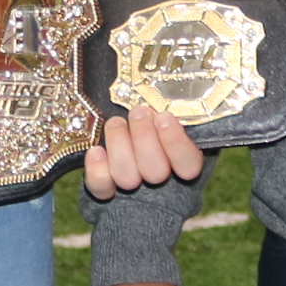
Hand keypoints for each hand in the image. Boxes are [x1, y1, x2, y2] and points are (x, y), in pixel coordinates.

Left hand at [82, 108, 203, 200]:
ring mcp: (132, 187)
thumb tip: (175, 96)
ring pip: (127, 176)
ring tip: (117, 123)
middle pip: (156, 171)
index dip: (177, 144)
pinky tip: (96, 151)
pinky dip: (97, 170)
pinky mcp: (105, 189)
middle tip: (139, 112)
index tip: (164, 117)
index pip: (189, 165)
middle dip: (144, 138)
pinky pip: (101, 187)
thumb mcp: (167, 113)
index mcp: (182, 162)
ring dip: (120, 145)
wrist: (122, 132)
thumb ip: (172, 112)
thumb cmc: (149, 119)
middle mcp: (160, 179)